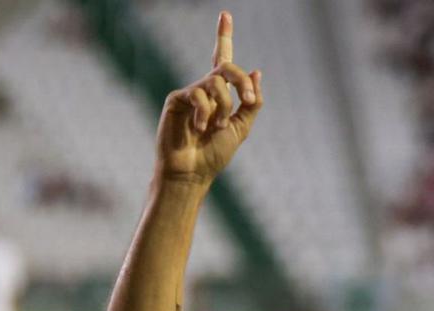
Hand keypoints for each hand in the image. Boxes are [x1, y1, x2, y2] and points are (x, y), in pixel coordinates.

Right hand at [154, 11, 262, 184]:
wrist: (192, 172)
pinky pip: (199, 95)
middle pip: (226, 67)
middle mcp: (204, 89)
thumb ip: (251, 103)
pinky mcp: (176, 99)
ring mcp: (190, 93)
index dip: (223, 36)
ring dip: (223, 107)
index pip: (222, 60)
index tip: (225, 14)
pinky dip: (205, 113)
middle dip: (241, 80)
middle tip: (248, 98)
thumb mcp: (241, 128)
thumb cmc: (214, 154)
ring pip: (216, 83)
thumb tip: (257, 71)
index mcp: (220, 95)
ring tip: (216, 127)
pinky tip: (199, 128)